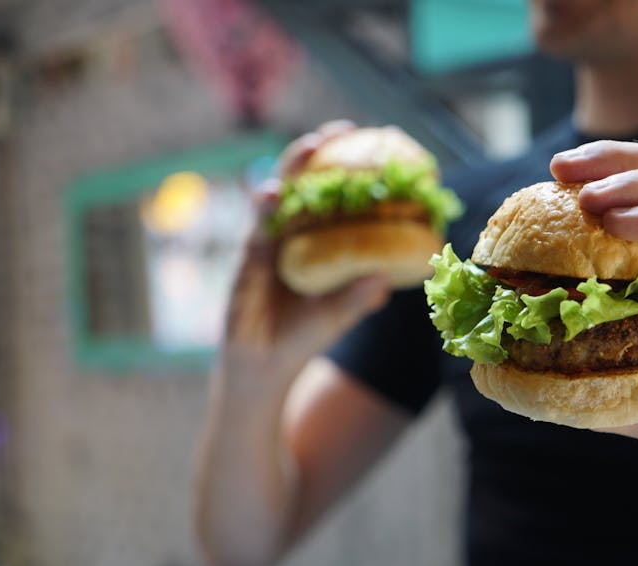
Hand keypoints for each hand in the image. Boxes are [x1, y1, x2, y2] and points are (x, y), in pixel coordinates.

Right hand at [225, 120, 388, 373]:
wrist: (264, 365)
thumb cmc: (304, 337)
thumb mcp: (338, 317)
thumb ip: (358, 298)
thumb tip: (387, 278)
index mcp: (320, 242)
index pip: (335, 197)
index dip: (350, 170)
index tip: (375, 143)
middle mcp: (296, 234)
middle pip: (306, 182)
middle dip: (319, 153)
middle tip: (340, 129)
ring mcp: (271, 241)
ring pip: (280, 193)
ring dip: (293, 167)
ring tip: (312, 146)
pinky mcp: (250, 257)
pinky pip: (257, 226)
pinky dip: (264, 208)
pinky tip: (270, 194)